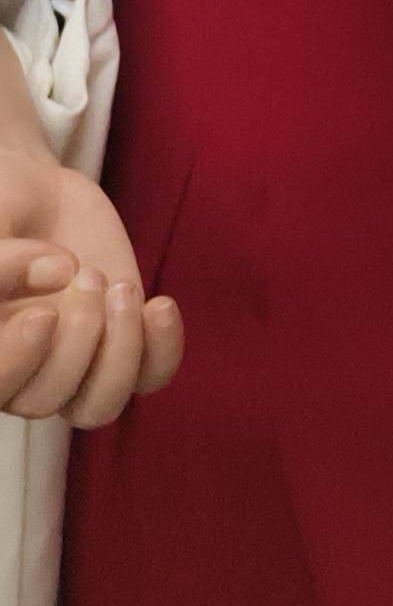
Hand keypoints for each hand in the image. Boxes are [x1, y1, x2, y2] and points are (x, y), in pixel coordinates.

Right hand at [0, 151, 177, 422]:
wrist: (39, 198)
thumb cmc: (5, 208)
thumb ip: (3, 260)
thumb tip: (57, 276)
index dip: (18, 362)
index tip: (43, 312)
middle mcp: (18, 373)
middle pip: (42, 401)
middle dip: (76, 340)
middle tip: (86, 274)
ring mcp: (70, 366)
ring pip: (97, 407)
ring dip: (119, 352)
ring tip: (122, 288)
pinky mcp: (119, 348)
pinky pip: (148, 380)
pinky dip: (163, 350)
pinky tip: (160, 304)